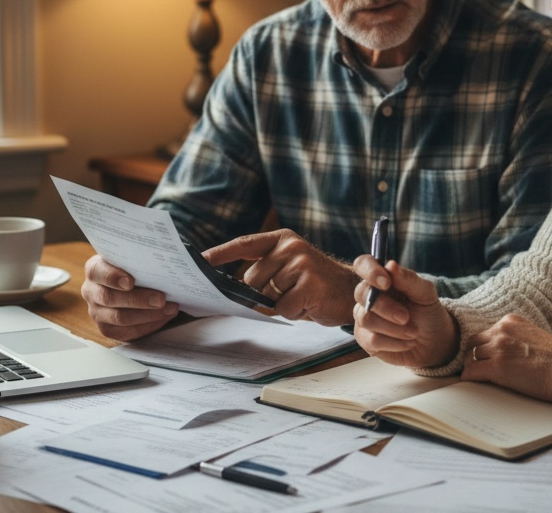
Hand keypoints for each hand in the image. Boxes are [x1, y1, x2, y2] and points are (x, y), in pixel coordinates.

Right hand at [81, 254, 178, 340]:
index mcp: (94, 269)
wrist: (130, 283)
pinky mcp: (107, 328)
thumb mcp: (132, 258)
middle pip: (110, 298)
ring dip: (148, 315)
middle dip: (138, 300)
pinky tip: (164, 317)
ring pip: (119, 318)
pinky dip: (148, 325)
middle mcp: (91, 291)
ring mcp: (97, 312)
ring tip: (169, 309)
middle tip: (161, 299)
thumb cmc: (133, 268)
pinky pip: (127, 332)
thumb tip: (162, 261)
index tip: (130, 282)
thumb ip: (139, 258)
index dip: (112, 277)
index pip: (97, 272)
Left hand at [203, 229, 359, 325]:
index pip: (244, 244)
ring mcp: (301, 264)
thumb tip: (232, 291)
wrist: (352, 290)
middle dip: (263, 293)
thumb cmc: (314, 284)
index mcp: (282, 239)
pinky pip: (284, 308)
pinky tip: (309, 304)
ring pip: (268, 295)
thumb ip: (264, 272)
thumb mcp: (289, 269)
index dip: (220, 253)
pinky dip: (294, 313)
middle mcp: (291, 247)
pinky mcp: (310, 284)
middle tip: (288, 293)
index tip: (198, 261)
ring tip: (302, 297)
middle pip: (253, 279)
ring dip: (282, 304)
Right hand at [351, 254, 458, 368]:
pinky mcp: (365, 339)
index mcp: (382, 278)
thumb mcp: (425, 293)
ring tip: (413, 332)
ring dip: (394, 328)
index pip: (363, 264)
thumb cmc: (427, 312)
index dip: (369, 271)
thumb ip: (408, 279)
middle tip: (406, 317)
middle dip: (386, 307)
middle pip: (361, 294)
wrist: (433, 342)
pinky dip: (394, 343)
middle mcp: (369, 295)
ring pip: (366, 319)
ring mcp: (364, 317)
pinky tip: (407, 342)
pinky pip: (371, 340)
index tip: (386, 282)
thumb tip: (391, 265)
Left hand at [461, 314, 551, 402]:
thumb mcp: (533, 336)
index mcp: (511, 321)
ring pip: (470, 357)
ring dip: (472, 367)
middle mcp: (502, 330)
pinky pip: (471, 372)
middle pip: (473, 342)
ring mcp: (498, 347)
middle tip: (474, 366)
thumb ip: (516, 338)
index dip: (483, 346)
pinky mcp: (497, 366)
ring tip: (474, 377)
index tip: (482, 355)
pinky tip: (471, 382)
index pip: (485, 332)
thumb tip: (505, 351)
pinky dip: (468, 378)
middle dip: (473, 354)